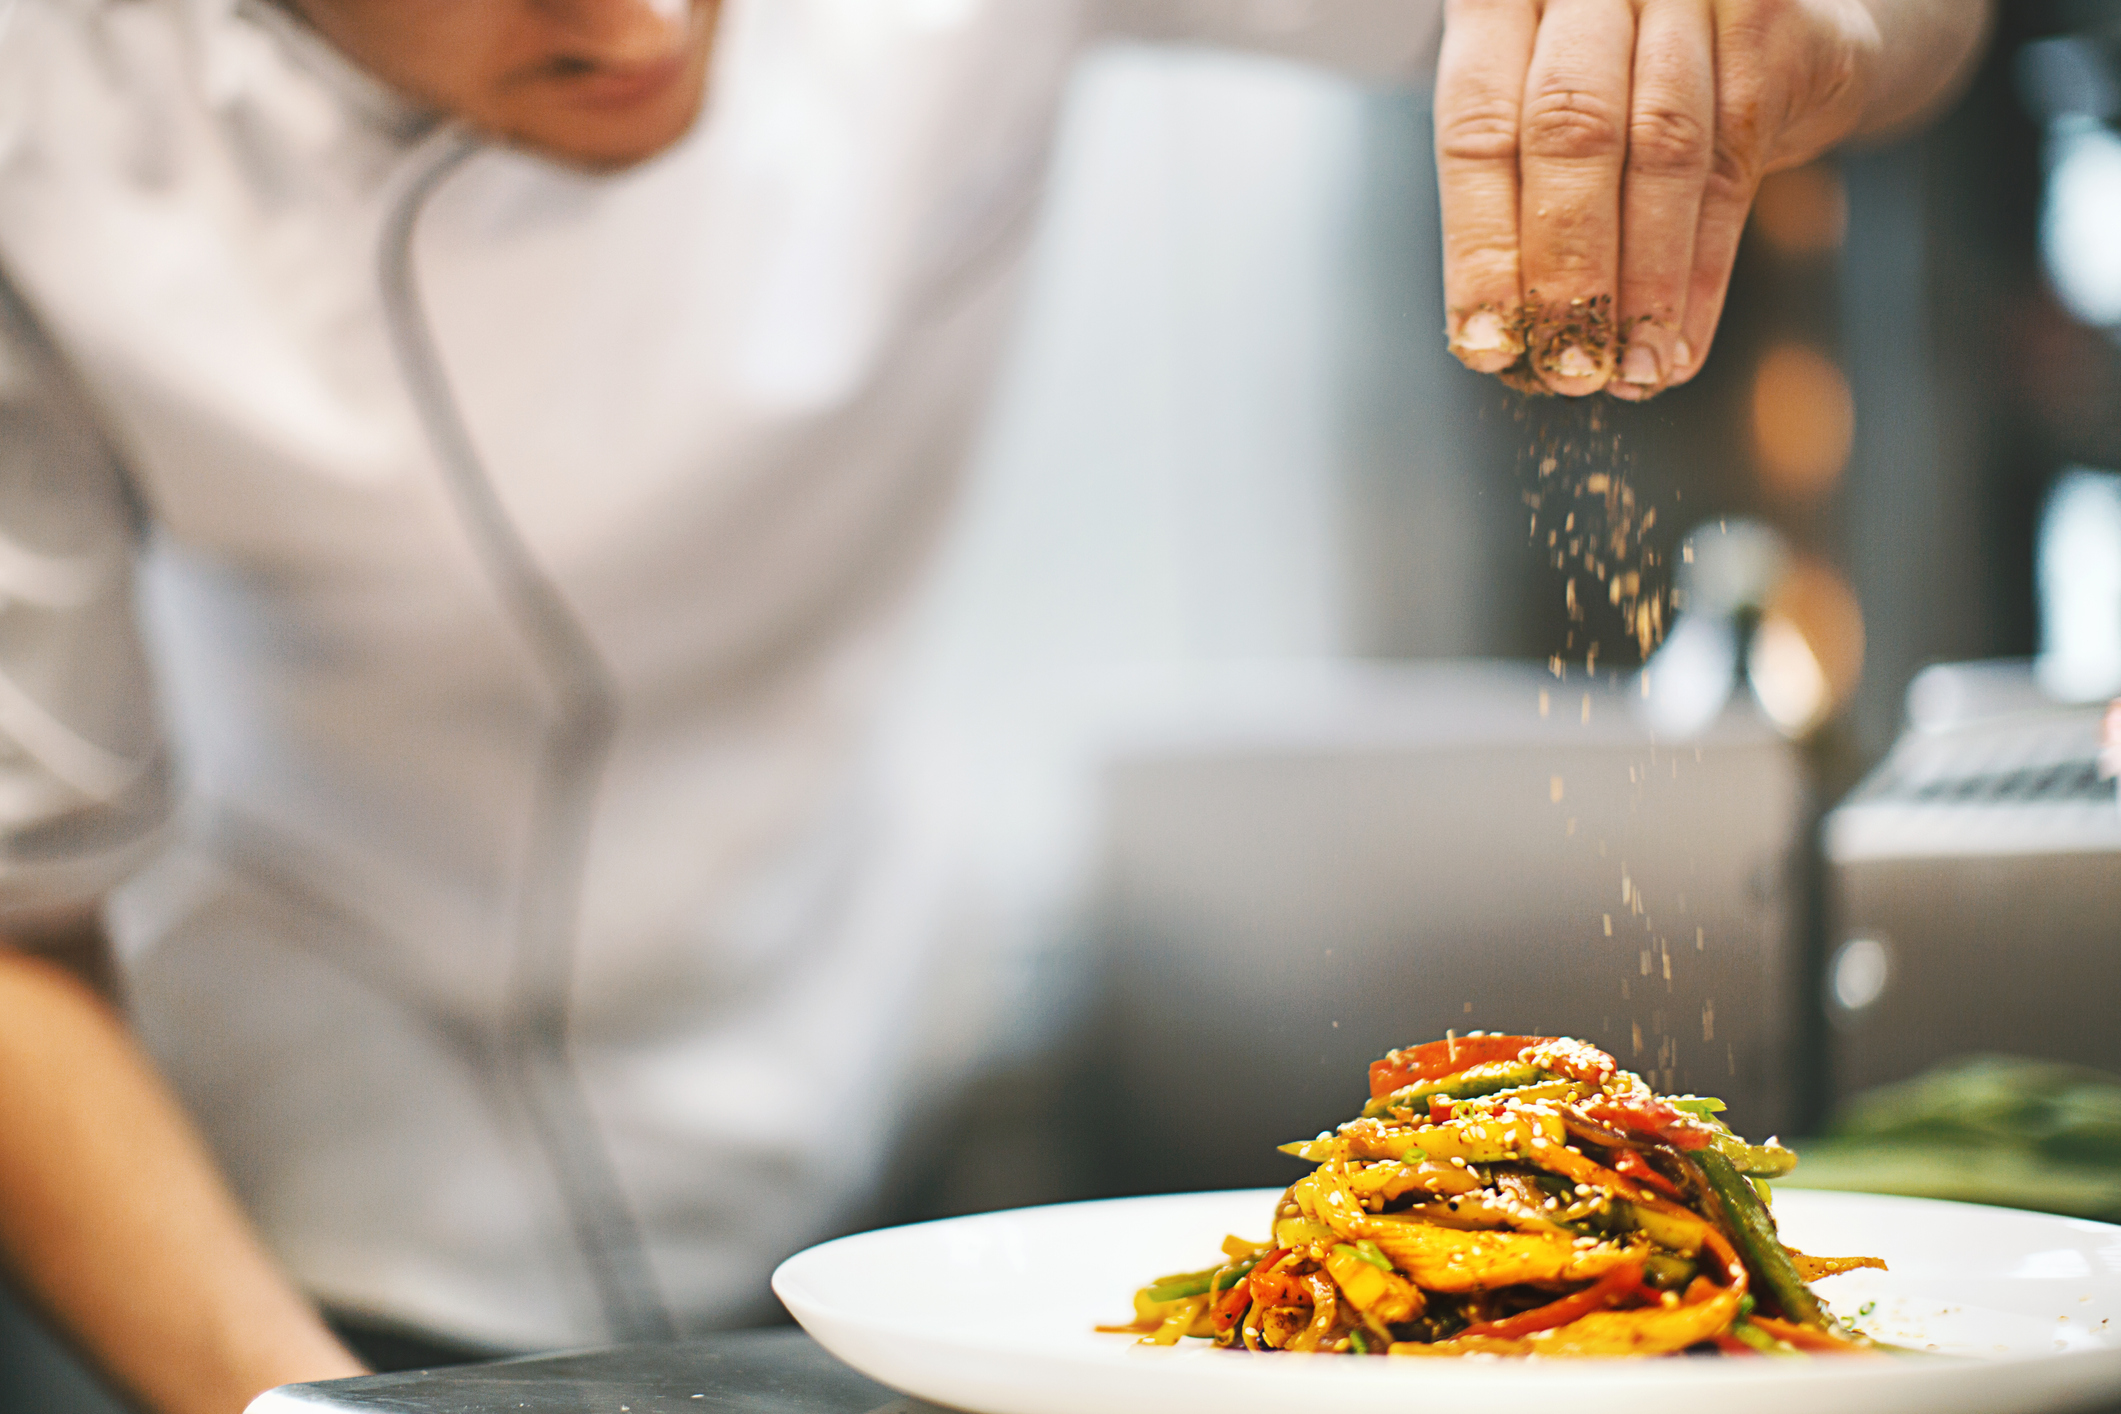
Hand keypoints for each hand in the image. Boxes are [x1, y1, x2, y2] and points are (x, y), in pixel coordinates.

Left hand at [1434, 0, 1884, 398]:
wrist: (1762, 14)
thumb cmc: (1620, 75)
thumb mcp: (1541, 111)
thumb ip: (1517, 193)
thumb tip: (1496, 338)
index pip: (1477, 128)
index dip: (1482, 246)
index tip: (1487, 343)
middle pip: (1570, 132)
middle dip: (1567, 267)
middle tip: (1568, 368)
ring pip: (1661, 151)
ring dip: (1645, 282)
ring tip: (1630, 370)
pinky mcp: (1766, 13)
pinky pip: (1732, 162)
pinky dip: (1703, 270)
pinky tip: (1680, 342)